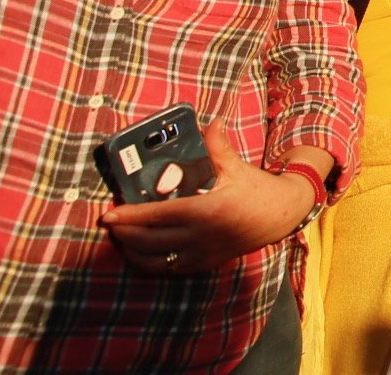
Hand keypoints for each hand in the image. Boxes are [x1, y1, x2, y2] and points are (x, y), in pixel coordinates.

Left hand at [97, 126, 311, 275]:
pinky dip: (151, 262)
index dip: (130, 216)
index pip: (157, 215)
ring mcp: (202, 254)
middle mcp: (200, 236)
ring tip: (123, 238)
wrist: (281, 216)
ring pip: (155, 261)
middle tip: (112, 224)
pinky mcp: (204, 263)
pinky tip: (144, 252)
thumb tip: (211, 121)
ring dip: (133, 252)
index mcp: (206, 211)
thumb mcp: (237, 168)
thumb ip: (218, 146)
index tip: (109, 215)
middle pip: (149, 241)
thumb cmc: (258, 191)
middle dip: (125, 234)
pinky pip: (169, 269)